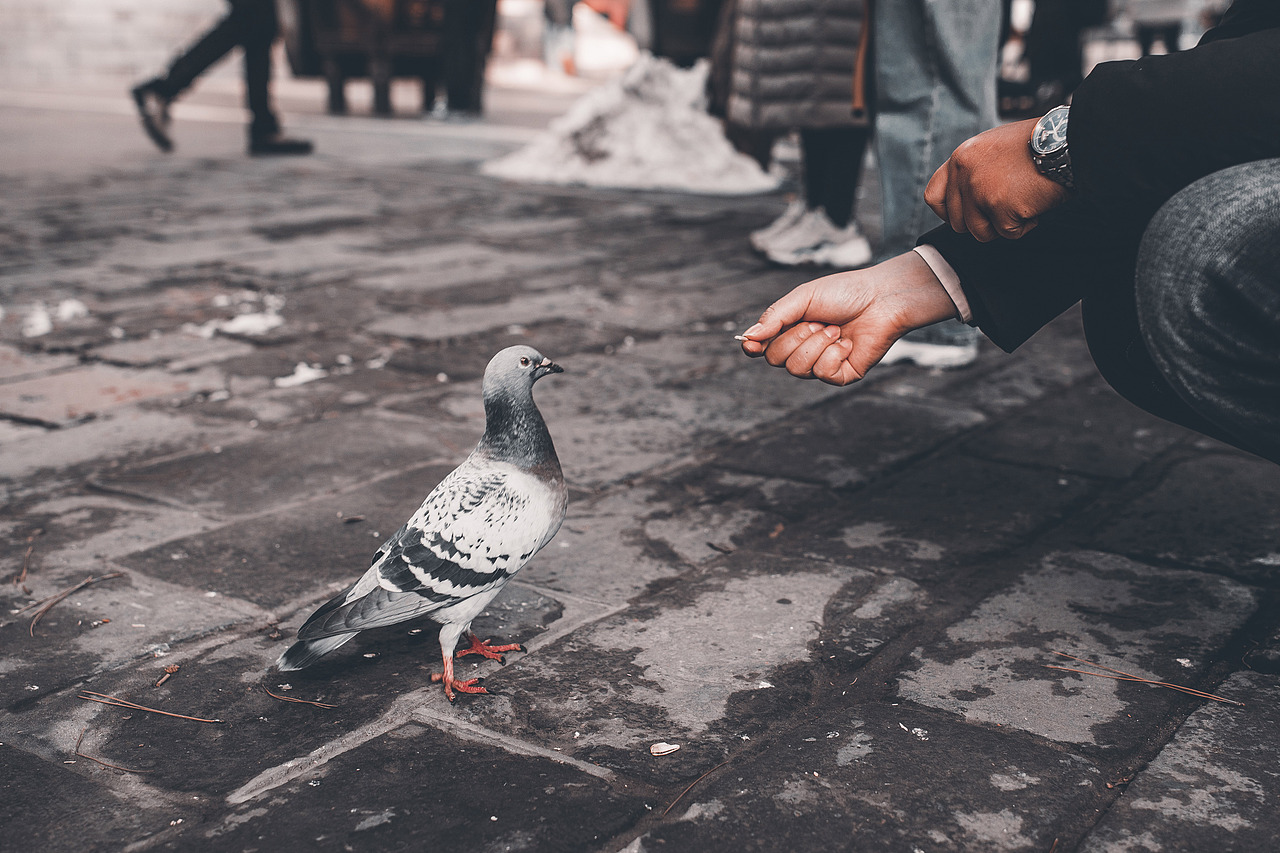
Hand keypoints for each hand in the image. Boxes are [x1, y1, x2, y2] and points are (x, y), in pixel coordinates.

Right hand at [739, 252, 959, 384]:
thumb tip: (749, 336)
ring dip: (817, 344)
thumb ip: (775, 317)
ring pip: (798, 369)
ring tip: (836, 329)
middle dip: (795, 338)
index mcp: (791, 330)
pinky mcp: (841, 375)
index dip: (753, 347)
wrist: (882, 298)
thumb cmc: (845, 293)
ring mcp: (821, 364)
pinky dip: (834, 354)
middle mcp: (803, 350)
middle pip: (775, 359)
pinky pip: (823, 373)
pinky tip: (847, 343)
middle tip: (818, 322)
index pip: (762, 348)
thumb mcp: (804, 297)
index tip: (751, 344)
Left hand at [924, 118, 1069, 241]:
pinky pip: (1007, 233)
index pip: (933, 197)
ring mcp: (980, 190)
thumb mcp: (993, 147)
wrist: (1065, 143)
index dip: (949, 213)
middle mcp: (964, 173)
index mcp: (960, 157)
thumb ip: (973, 170)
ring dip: (1002, 226)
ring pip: (979, 233)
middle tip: (1006, 209)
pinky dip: (1024, 226)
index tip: (967, 215)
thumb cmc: (1036, 145)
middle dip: (983, 223)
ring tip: (1022, 204)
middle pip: (958, 223)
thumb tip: (964, 200)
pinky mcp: (1000, 206)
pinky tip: (1034, 205)